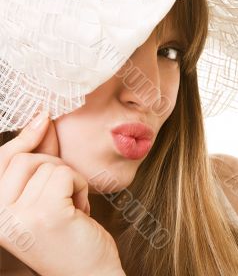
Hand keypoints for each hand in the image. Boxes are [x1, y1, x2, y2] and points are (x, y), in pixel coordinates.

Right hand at [0, 111, 124, 275]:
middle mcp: (0, 217)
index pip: (1, 161)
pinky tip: (81, 209)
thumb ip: (39, 159)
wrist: (90, 275)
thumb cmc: (69, 234)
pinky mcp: (45, 213)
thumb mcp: (46, 194)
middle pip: (23, 158)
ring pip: (48, 164)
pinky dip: (80, 185)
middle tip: (66, 191)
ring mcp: (20, 217)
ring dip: (70, 178)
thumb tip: (40, 118)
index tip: (43, 116)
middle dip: (53, 165)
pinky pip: (65, 173)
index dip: (23, 137)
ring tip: (72, 205)